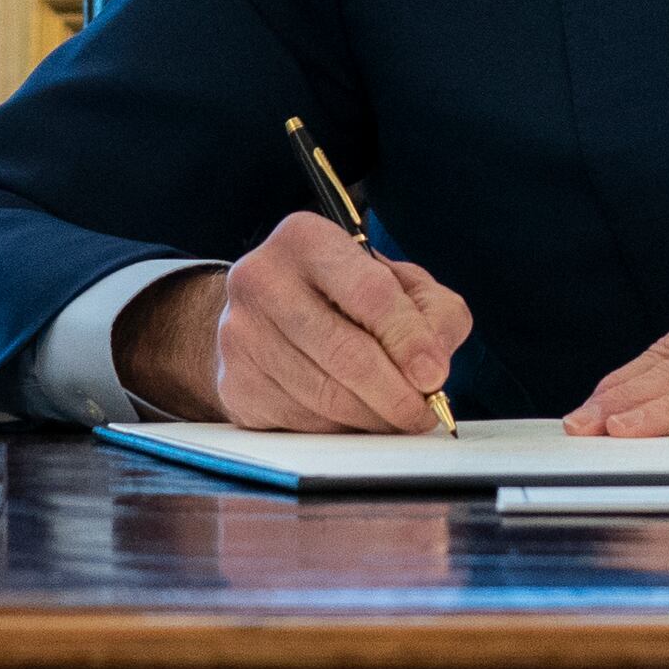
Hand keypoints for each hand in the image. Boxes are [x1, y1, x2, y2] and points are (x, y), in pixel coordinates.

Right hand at [115, 215, 473, 429]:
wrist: (265, 317)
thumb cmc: (346, 297)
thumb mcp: (401, 283)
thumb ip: (434, 313)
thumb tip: (433, 367)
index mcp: (307, 239)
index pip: (370, 294)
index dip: (408, 340)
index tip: (434, 376)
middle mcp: (261, 279)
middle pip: (345, 353)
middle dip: (396, 394)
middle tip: (424, 414)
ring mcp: (239, 334)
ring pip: (324, 396)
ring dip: (373, 418)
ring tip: (397, 417)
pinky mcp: (234, 383)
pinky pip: (300, 422)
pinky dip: (339, 429)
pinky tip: (354, 417)